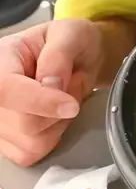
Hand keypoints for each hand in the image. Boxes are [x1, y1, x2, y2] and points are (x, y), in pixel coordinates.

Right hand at [0, 20, 102, 165]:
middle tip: (69, 86)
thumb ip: (59, 55)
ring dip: (58, 123)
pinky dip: (51, 137)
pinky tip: (52, 115)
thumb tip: (52, 85)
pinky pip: (31, 154)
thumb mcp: (70, 34)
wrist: (75, 56)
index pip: (6, 89)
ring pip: (31, 143)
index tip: (70, 105)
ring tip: (61, 98)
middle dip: (58, 110)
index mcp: (1, 59)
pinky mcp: (5, 141)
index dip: (38, 101)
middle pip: (24, 123)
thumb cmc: (69, 41)